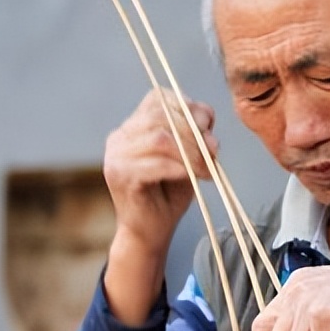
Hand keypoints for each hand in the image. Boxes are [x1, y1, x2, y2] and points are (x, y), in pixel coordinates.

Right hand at [103, 88, 216, 324]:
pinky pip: (157, 162)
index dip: (188, 106)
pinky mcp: (120, 175)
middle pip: (161, 115)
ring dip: (192, 151)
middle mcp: (120, 136)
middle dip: (194, 131)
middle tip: (214, 151)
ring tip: (207, 167)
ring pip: (160, 137)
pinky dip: (182, 167)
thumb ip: (196, 135)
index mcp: (133, 126)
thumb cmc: (168, 195)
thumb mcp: (188, 157)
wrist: (149, 233)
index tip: (208, 125)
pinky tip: (195, 176)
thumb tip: (207, 123)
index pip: (159, 97)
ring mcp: (116, 155)